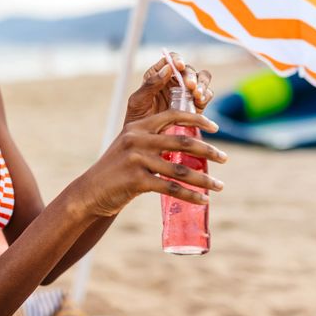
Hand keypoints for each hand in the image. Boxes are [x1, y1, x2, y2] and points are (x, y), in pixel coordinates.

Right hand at [77, 109, 226, 217]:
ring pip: (180, 169)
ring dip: (204, 179)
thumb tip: (186, 145)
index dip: (197, 119)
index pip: (172, 115)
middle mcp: (137, 139)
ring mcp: (136, 159)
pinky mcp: (136, 180)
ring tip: (220, 186)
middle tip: (225, 158)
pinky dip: (190, 195)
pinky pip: (171, 188)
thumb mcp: (130, 147)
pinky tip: (203, 200)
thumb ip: (152, 142)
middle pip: (183, 141)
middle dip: (208, 151)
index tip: (215, 127)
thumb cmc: (116, 170)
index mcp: (137, 127)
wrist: (91, 191)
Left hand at [124, 52, 213, 124]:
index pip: (170, 60)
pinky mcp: (196, 104)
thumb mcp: (138, 101)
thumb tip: (167, 68)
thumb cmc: (137, 118)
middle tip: (189, 86)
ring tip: (197, 94)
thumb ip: (150, 84)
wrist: (145, 142)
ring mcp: (186, 92)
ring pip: (201, 79)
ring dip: (202, 84)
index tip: (179, 66)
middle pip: (188, 69)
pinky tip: (199, 102)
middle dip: (191, 75)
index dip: (177, 59)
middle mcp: (174, 80)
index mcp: (158, 75)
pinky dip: (206, 96)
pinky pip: (206, 95)